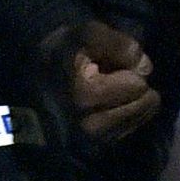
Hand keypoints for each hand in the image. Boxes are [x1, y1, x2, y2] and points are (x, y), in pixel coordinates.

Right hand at [38, 20, 160, 142]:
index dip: (130, 67)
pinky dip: (130, 114)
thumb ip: (119, 44)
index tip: (111, 62)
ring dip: (135, 101)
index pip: (137, 84)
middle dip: (136, 86)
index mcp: (85, 95)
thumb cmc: (62, 51)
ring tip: (113, 88)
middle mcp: (90, 124)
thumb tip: (146, 67)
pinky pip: (130, 129)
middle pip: (142, 103)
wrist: (33, 79)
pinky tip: (115, 102)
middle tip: (113, 76)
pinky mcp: (97, 146)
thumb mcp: (87, 34)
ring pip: (139, 118)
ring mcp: (94, 139)